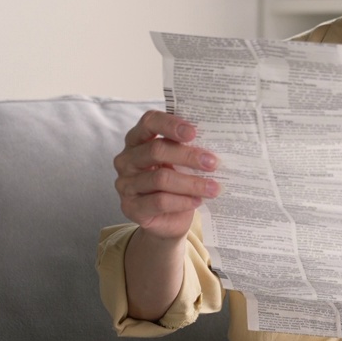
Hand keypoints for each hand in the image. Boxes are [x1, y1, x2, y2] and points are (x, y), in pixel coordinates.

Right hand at [113, 110, 220, 240]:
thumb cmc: (175, 181)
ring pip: (160, 178)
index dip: (170, 124)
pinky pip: (159, 201)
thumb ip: (188, 149)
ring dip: (192, 183)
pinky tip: (198, 201)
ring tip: (213, 187)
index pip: (149, 122)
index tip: (193, 132)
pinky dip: (183, 201)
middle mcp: (127, 159)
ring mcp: (125, 184)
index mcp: (138, 139)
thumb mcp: (180, 162)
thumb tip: (215, 144)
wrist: (167, 218)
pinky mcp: (131, 207)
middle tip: (213, 163)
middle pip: (156, 150)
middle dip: (188, 156)